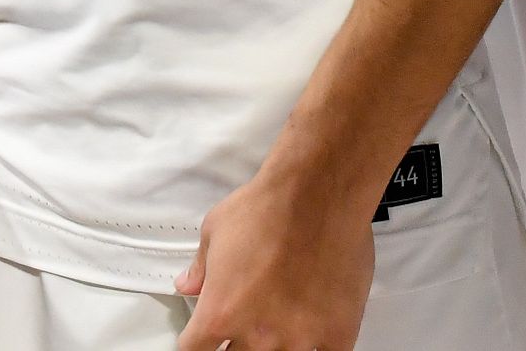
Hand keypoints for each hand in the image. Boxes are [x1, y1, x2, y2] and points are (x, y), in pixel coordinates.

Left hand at [176, 167, 374, 350]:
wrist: (319, 191)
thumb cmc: (269, 205)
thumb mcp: (215, 229)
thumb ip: (200, 267)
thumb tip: (188, 285)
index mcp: (220, 313)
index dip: (198, 345)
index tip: (205, 338)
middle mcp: (257, 335)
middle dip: (236, 347)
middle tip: (245, 325)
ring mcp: (300, 339)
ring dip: (275, 348)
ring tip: (280, 324)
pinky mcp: (337, 334)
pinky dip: (316, 349)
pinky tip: (313, 335)